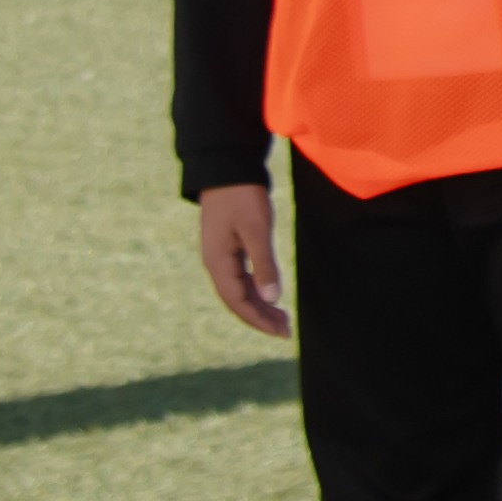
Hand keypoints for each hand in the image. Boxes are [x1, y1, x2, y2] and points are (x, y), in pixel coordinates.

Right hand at [195, 183, 289, 337]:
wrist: (228, 169)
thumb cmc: (242, 197)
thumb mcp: (257, 230)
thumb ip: (264, 265)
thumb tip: (271, 298)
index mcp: (218, 262)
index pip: (237, 302)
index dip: (259, 320)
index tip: (281, 332)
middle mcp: (215, 263)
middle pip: (237, 300)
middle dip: (261, 317)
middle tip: (286, 331)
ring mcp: (220, 255)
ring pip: (239, 289)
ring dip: (259, 305)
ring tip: (282, 318)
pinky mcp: (228, 247)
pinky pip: (240, 277)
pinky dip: (256, 289)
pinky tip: (269, 295)